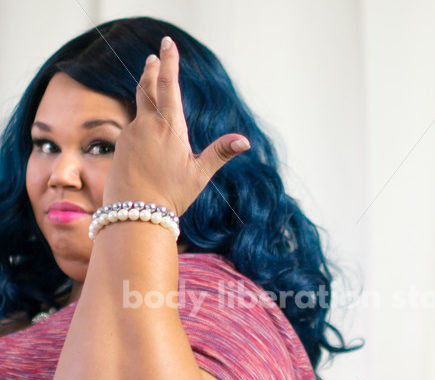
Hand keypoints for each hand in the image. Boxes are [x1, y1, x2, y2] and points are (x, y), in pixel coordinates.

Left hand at [102, 36, 249, 215]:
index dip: (170, 62)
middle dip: (152, 70)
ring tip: (149, 86)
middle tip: (154, 57)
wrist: (134, 212)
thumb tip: (245, 141)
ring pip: (139, 109)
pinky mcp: (121, 147)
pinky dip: (141, 123)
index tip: (168, 43)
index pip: (168, 86)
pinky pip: (133, 129)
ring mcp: (130, 135)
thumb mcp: (199, 174)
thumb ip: (220, 153)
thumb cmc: (170, 194)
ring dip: (145, 94)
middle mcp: (146, 125)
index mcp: (169, 127)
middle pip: (147, 88)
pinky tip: (144, 132)